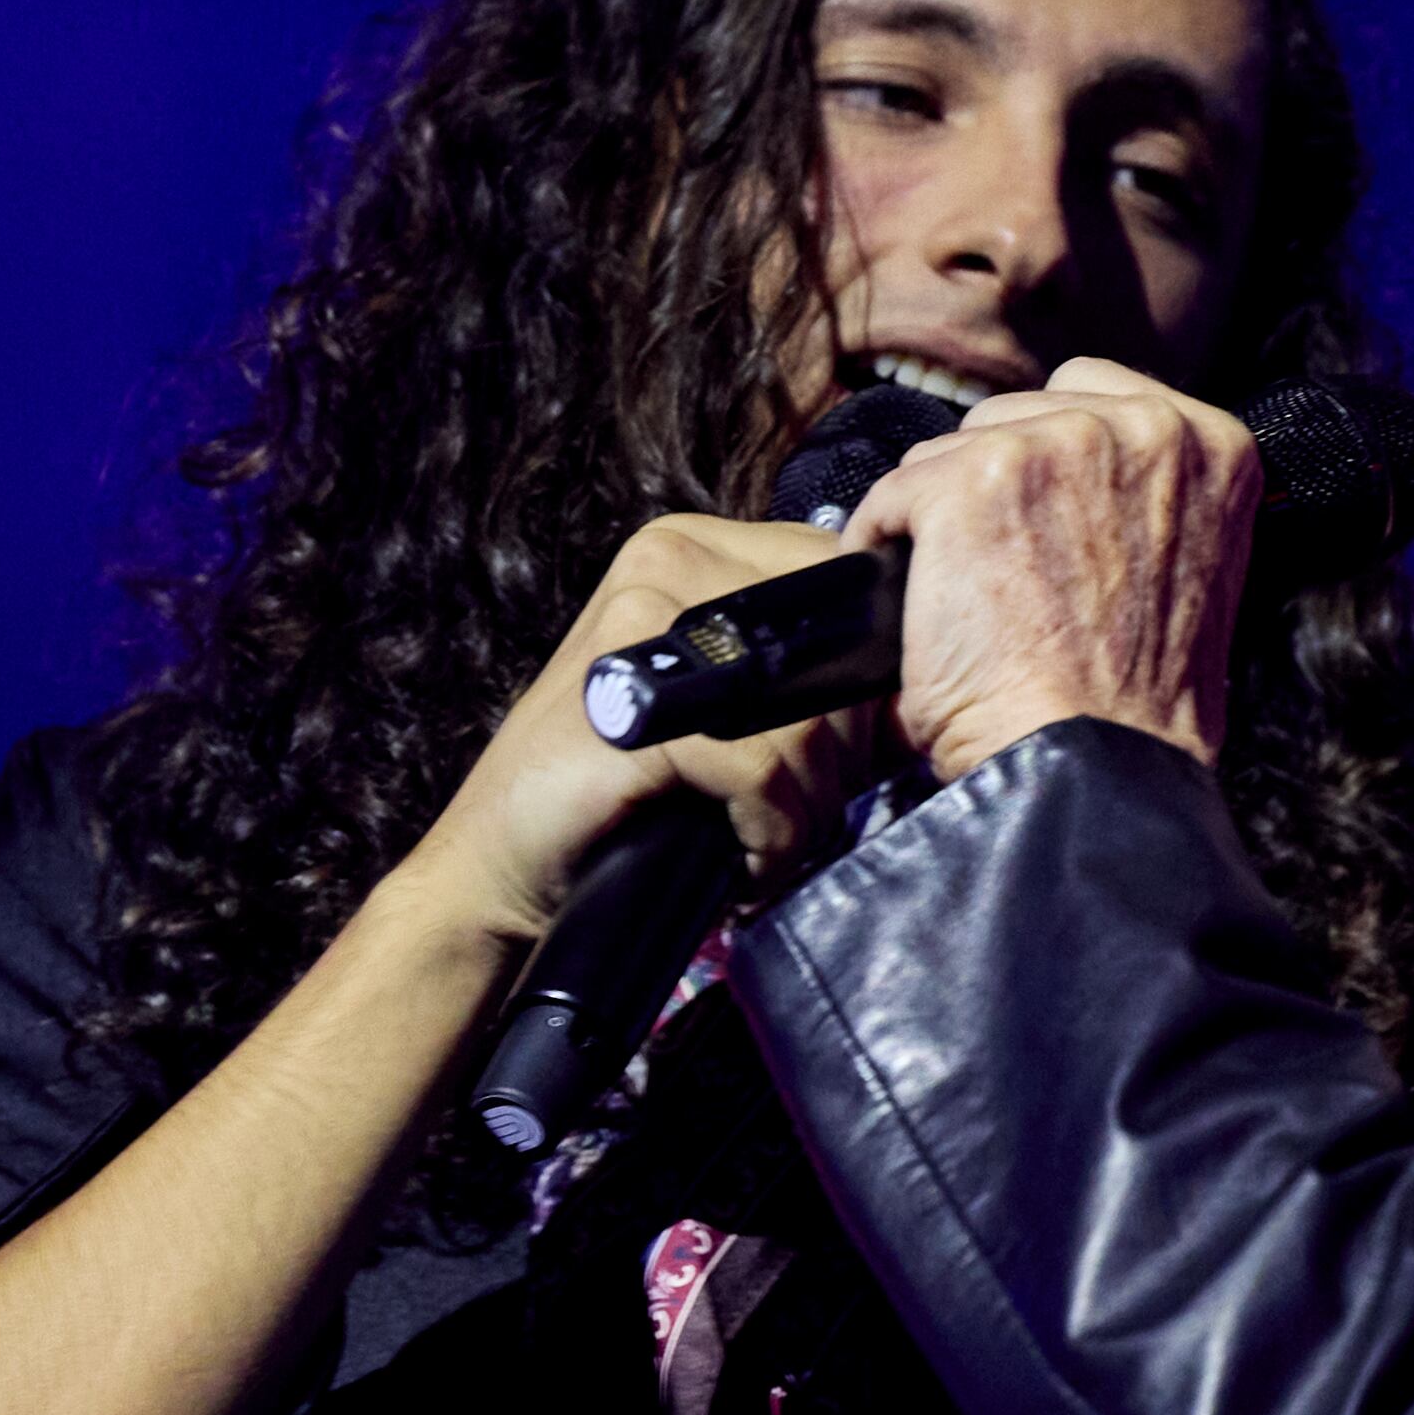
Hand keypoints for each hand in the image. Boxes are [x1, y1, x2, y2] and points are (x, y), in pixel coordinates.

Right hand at [399, 514, 884, 942]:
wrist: (504, 865)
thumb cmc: (622, 792)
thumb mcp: (718, 707)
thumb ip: (796, 673)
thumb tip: (909, 689)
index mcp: (691, 549)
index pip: (834, 584)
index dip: (857, 680)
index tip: (836, 757)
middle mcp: (668, 564)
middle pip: (832, 656)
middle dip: (834, 759)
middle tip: (788, 815)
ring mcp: (645, 624)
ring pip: (809, 721)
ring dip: (804, 810)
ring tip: (763, 842)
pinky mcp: (639, 702)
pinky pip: (766, 773)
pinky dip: (771, 837)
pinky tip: (741, 864)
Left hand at [845, 357, 1262, 779]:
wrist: (1093, 767)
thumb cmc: (1138, 705)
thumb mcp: (1189, 570)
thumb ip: (1145, 499)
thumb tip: (1071, 477)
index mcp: (1210, 444)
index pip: (1091, 393)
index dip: (1050, 457)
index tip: (1037, 513)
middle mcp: (1139, 426)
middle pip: (1016, 415)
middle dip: (994, 484)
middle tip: (995, 570)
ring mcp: (1052, 446)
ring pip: (950, 450)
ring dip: (940, 517)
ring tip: (958, 596)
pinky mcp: (968, 483)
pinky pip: (894, 492)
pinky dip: (883, 543)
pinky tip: (912, 605)